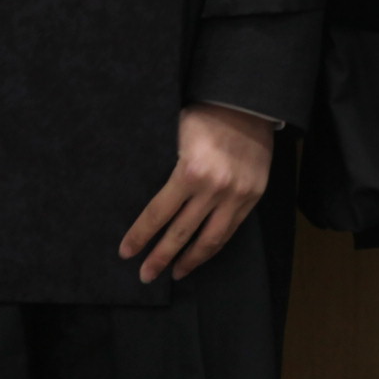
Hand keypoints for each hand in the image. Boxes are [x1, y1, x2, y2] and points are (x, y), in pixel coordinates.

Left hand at [120, 103, 274, 282]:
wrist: (248, 102)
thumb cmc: (206, 114)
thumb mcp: (176, 135)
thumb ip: (167, 168)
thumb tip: (150, 199)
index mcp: (189, 171)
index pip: (157, 214)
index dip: (140, 235)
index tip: (126, 252)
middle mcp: (214, 189)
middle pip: (181, 233)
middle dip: (160, 257)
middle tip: (145, 276)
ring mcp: (236, 195)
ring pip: (210, 240)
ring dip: (189, 260)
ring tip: (174, 273)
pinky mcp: (253, 196)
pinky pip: (231, 230)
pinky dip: (214, 246)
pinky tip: (201, 254)